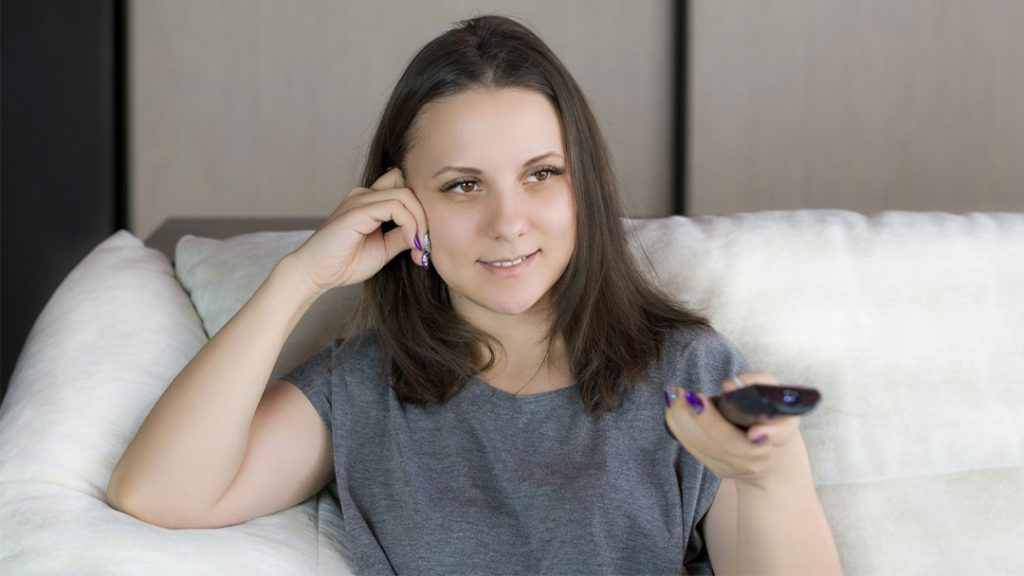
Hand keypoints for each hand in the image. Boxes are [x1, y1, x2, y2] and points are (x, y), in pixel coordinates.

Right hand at [286, 167, 428, 293]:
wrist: (315, 273)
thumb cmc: (344, 263)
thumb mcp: (384, 249)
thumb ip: (402, 237)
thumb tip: (424, 234)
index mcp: (370, 201)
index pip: (404, 188)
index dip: (421, 210)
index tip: (424, 243)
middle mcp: (365, 194)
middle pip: (408, 187)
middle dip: (425, 216)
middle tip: (426, 246)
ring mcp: (360, 199)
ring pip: (405, 195)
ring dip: (420, 221)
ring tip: (419, 247)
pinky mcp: (357, 210)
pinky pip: (395, 206)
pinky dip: (410, 224)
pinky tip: (411, 243)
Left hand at [664, 372, 804, 488]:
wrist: (771, 455)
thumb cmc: (773, 417)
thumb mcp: (779, 396)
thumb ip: (761, 383)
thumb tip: (730, 385)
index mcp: (778, 436)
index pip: (772, 435)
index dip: (764, 433)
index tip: (746, 425)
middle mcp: (758, 457)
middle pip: (729, 444)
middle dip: (705, 419)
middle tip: (686, 394)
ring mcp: (736, 467)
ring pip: (706, 447)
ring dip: (684, 421)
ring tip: (673, 396)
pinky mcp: (718, 468)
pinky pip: (695, 450)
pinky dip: (680, 428)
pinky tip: (671, 408)